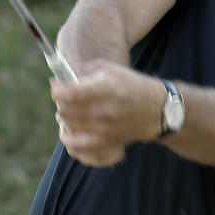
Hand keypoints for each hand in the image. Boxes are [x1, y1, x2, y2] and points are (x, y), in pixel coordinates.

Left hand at [51, 59, 165, 166]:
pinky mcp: (106, 143)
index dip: (57, 89)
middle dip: (62, 102)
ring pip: (68, 126)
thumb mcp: (110, 69)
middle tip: (67, 97)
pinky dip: (69, 137)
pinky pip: (76, 146)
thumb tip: (62, 80)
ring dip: (65, 118)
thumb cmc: (131, 85)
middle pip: (64, 110)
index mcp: (106, 89)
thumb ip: (84, 71)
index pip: (68, 93)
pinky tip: (71, 129)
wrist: (157, 109)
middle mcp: (104, 111)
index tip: (58, 85)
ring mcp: (105, 130)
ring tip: (71, 111)